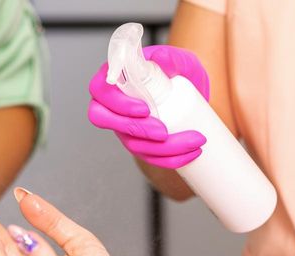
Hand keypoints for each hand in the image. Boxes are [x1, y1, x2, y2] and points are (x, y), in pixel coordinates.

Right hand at [88, 45, 208, 168]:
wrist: (192, 92)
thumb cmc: (179, 71)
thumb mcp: (180, 61)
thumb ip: (171, 58)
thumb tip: (160, 58)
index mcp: (114, 77)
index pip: (101, 91)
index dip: (118, 104)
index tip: (144, 109)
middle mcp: (112, 104)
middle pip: (106, 122)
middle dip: (136, 130)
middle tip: (164, 132)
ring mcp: (123, 126)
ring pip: (132, 143)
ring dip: (162, 149)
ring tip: (193, 141)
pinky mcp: (138, 143)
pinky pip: (148, 157)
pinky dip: (171, 159)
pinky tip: (192, 154)